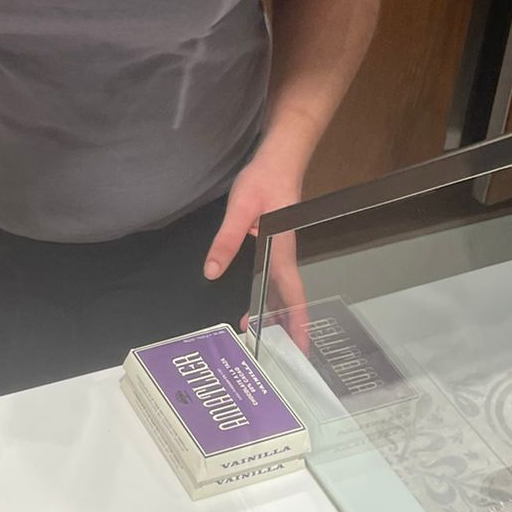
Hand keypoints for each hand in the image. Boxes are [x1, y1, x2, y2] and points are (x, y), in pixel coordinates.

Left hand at [203, 151, 309, 351]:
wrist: (279, 157)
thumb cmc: (265, 179)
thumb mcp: (241, 209)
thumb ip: (226, 240)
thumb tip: (212, 273)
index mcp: (280, 252)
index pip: (291, 295)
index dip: (296, 323)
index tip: (300, 350)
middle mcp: (283, 255)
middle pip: (287, 299)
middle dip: (284, 327)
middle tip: (275, 354)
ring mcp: (279, 249)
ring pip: (279, 289)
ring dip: (273, 312)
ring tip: (257, 333)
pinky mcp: (272, 242)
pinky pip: (271, 275)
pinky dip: (266, 293)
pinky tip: (252, 299)